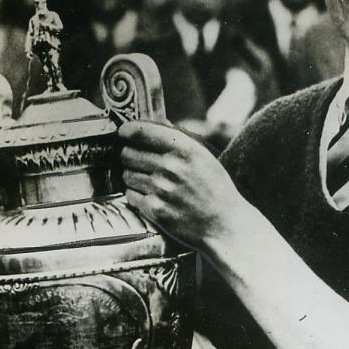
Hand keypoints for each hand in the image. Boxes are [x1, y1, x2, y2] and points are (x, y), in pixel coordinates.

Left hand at [118, 120, 245, 253]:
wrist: (224, 225)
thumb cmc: (215, 189)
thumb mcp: (204, 157)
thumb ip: (178, 139)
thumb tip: (155, 123)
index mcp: (184, 149)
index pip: (139, 132)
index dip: (126, 131)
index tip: (123, 134)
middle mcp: (170, 167)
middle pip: (127, 153)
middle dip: (130, 156)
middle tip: (139, 162)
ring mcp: (161, 189)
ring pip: (126, 175)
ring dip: (133, 177)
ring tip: (151, 182)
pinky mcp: (155, 210)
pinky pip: (130, 195)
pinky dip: (137, 195)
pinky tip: (152, 197)